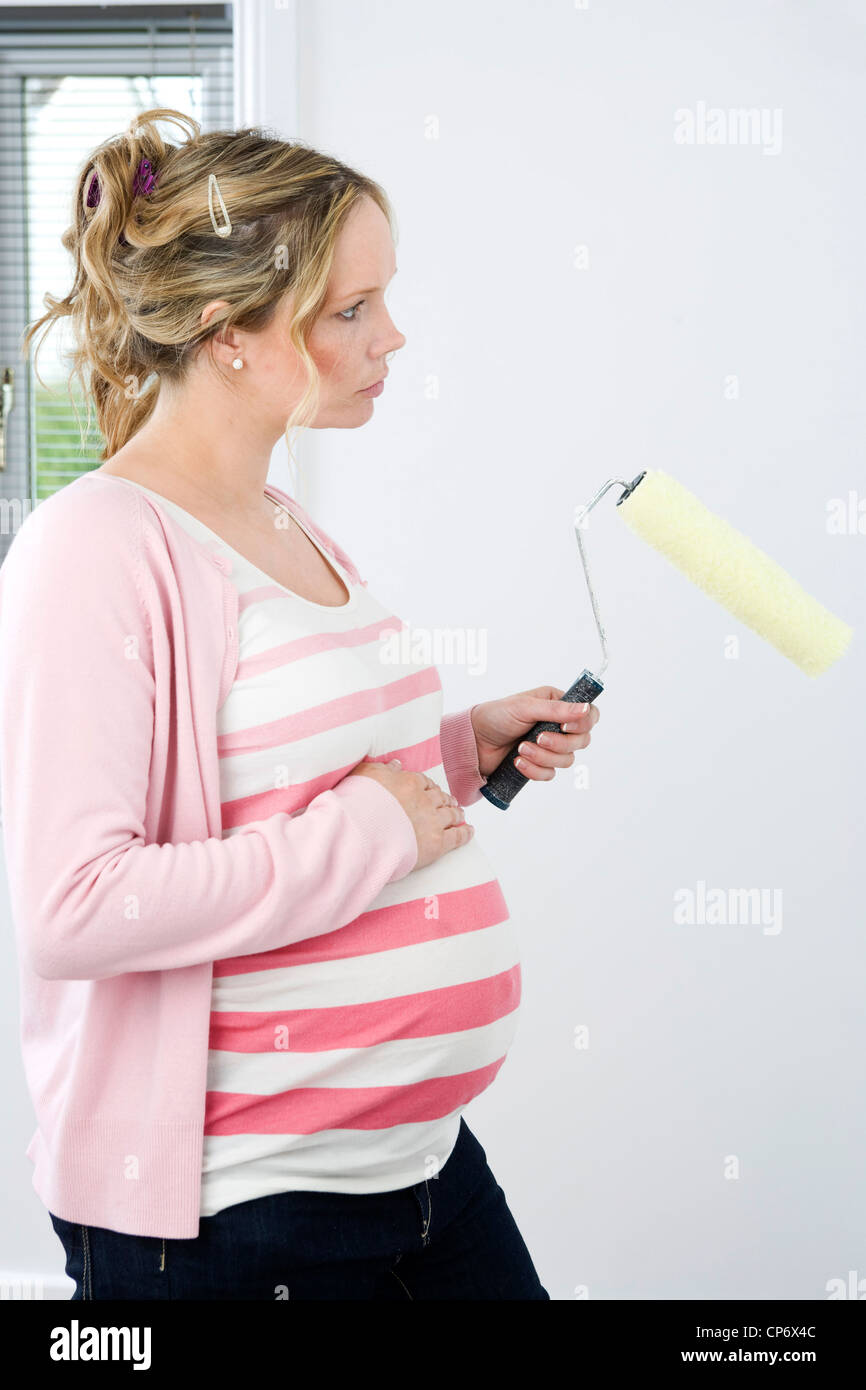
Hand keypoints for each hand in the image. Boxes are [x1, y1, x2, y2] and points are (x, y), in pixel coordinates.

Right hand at [346, 759, 473, 868]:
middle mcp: (424, 800)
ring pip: (451, 814)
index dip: (429, 786)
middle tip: (450, 801)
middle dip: (446, 799)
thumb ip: (383, 769)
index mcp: (408, 783)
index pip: (424, 782)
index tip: (431, 789)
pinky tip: (469, 832)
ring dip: (457, 813)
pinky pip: (457, 837)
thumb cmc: (357, 806)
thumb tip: (397, 764)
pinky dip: (465, 834)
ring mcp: (432, 822)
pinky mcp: (436, 844)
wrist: (360, 833)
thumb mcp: (365, 775)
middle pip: (440, 798)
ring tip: (460, 814)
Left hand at [470, 686, 600, 781]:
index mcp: (557, 705)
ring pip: (567, 760)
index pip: (589, 715)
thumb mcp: (525, 707)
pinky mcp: (539, 764)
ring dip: (543, 757)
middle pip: (581, 741)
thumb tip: (585, 709)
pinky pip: (550, 774)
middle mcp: (557, 725)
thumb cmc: (495, 716)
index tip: (566, 726)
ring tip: (520, 749)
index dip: (584, 723)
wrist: (473, 741)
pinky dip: (534, 770)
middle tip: (538, 738)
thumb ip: (557, 709)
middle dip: (559, 744)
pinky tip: (518, 762)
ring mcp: (549, 747)